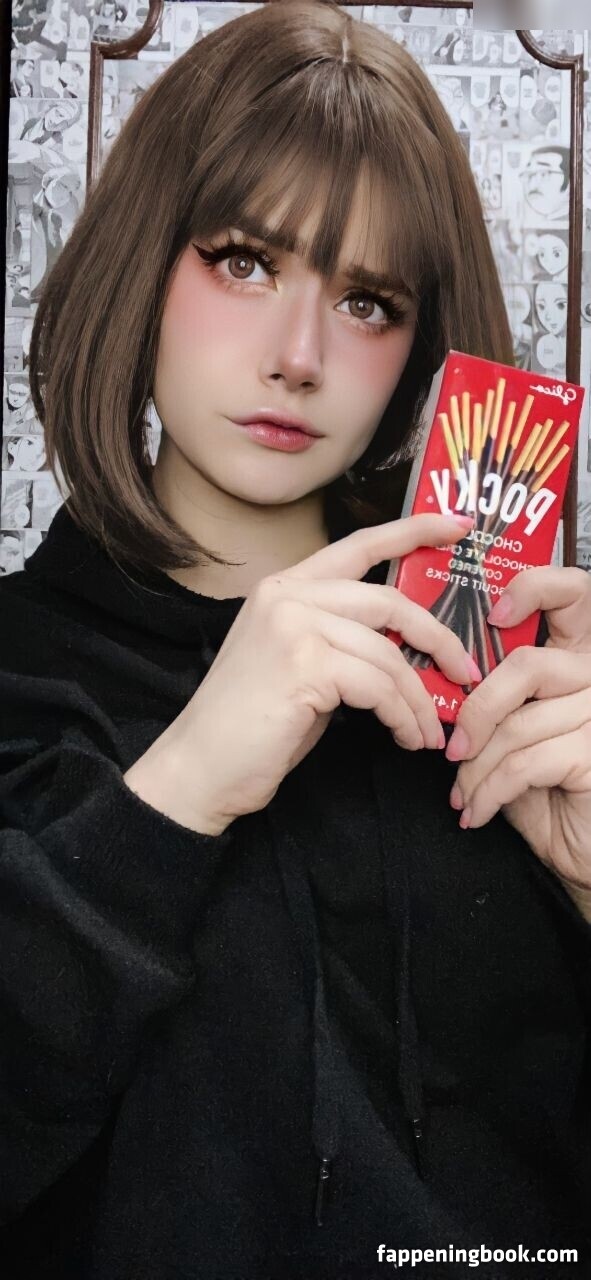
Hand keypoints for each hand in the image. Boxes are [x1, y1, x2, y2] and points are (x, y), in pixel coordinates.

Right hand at [158, 513, 479, 830]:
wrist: (200, 769)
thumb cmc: (253, 727)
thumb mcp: (301, 665)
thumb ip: (343, 639)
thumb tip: (408, 647)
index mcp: (285, 587)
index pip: (359, 545)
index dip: (413, 531)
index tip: (459, 525)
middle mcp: (287, 595)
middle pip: (389, 601)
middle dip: (438, 639)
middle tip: (466, 673)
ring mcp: (293, 626)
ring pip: (389, 653)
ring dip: (418, 699)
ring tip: (428, 733)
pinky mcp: (304, 665)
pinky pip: (379, 686)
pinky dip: (401, 716)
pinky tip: (404, 738)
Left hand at [445, 565, 590, 907]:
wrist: (583, 848)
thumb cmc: (545, 786)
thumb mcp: (516, 730)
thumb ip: (495, 694)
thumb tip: (435, 678)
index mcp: (577, 656)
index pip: (574, 592)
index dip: (535, 587)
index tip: (494, 614)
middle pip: (528, 664)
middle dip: (478, 706)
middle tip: (453, 743)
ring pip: (515, 725)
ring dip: (474, 767)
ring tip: (462, 791)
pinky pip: (522, 764)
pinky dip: (487, 792)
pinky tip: (475, 811)